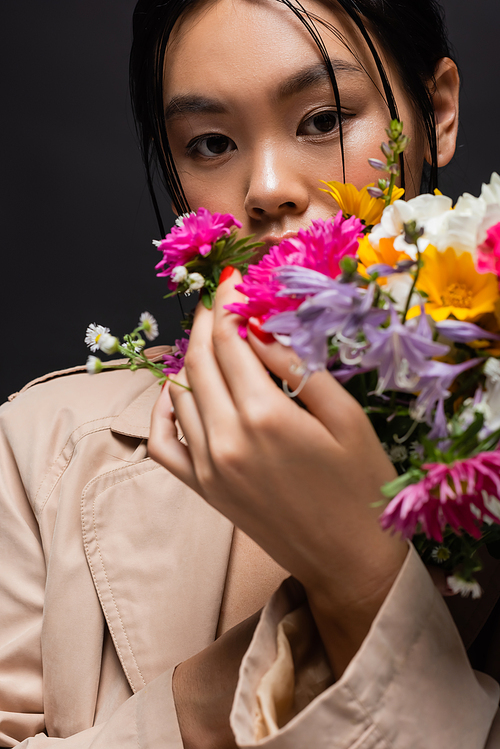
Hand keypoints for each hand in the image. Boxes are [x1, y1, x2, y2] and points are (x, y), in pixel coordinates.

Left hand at [149, 269, 407, 674]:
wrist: (349, 561)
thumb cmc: (361, 487)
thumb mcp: (346, 417)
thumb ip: (299, 368)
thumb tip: (262, 326)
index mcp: (264, 416)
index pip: (229, 340)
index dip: (228, 301)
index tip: (233, 277)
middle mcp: (224, 439)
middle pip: (199, 360)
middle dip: (207, 320)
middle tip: (222, 298)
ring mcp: (207, 467)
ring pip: (180, 392)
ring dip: (192, 357)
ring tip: (214, 338)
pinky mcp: (203, 489)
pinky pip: (163, 442)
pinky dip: (164, 410)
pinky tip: (179, 392)